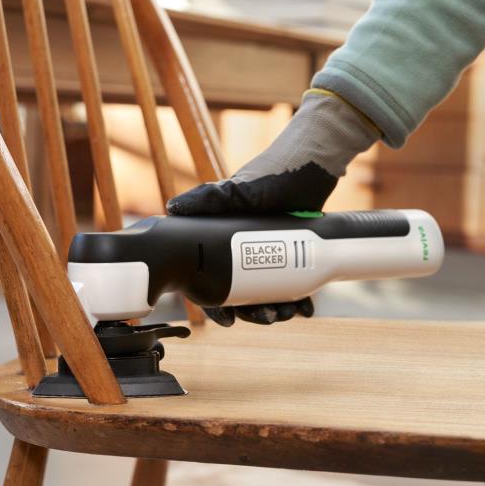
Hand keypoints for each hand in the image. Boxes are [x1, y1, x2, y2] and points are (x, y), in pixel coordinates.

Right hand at [167, 89, 379, 325]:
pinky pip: (293, 284)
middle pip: (242, 294)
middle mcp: (243, 251)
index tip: (229, 320)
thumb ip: (205, 199)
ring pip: (267, 293)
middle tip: (270, 317)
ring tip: (290, 313)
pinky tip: (307, 308)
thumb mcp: (236, 191)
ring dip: (277, 308)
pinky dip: (300, 299)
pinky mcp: (293, 253)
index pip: (213, 282)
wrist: (313, 165)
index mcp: (223, 242)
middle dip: (254, 311)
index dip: (217, 306)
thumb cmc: (270, 175)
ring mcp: (269, 254)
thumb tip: (171, 209)